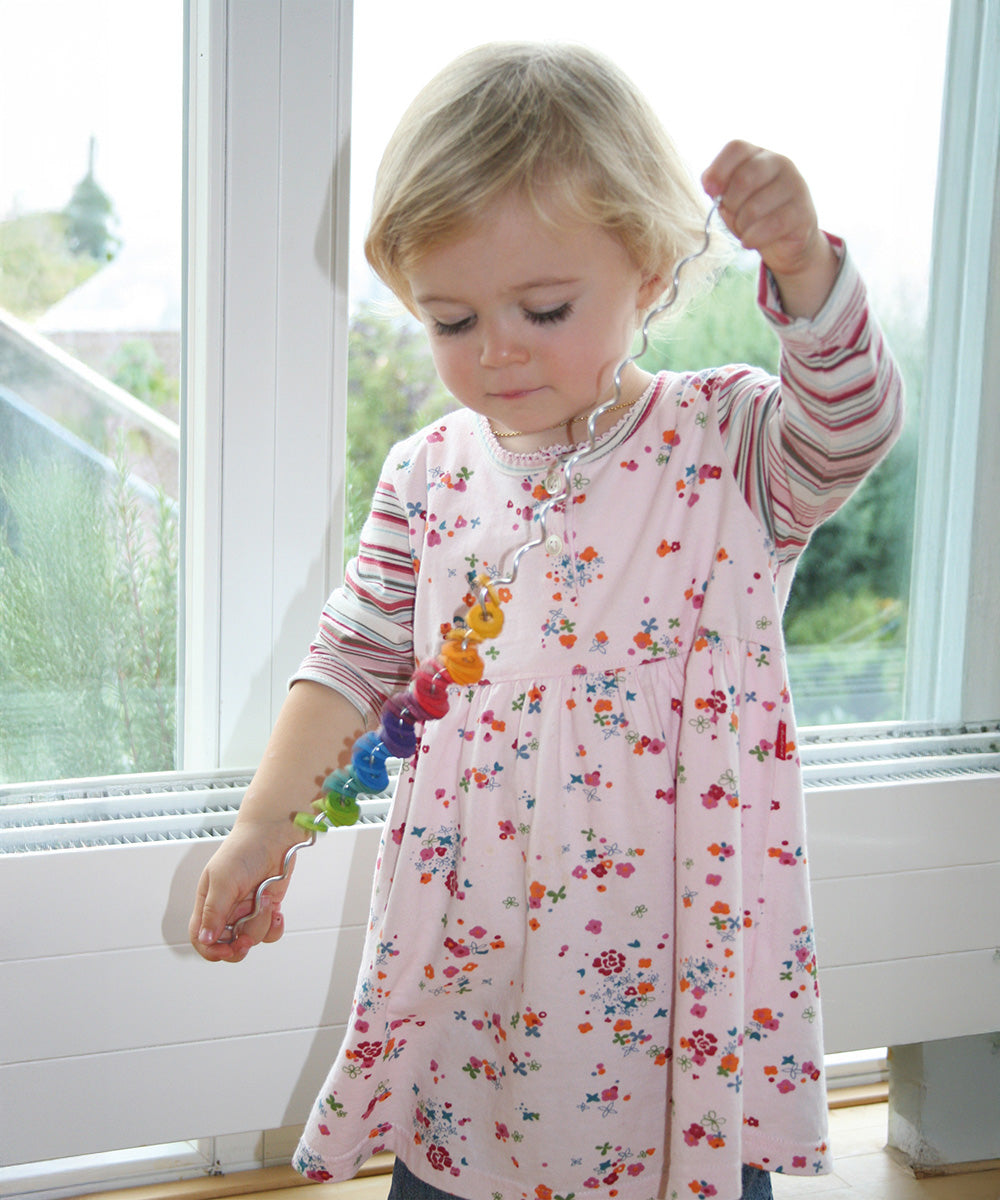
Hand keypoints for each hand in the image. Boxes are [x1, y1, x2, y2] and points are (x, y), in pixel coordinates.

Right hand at [188, 820, 301, 962]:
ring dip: (260, 923)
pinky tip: (276, 911)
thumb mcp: (223, 879)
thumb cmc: (244, 849)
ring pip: (251, 938)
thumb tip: (204, 938)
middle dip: (239, 945)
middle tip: (247, 938)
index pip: (201, 938)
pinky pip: (269, 932)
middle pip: (227, 944)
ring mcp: (247, 910)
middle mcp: (226, 910)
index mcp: (208, 903)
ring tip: (264, 899)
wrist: (275, 834)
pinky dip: (274, 926)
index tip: (226, 950)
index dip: (211, 950)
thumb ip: (214, 911)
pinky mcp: (266, 908)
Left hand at [702, 140, 837, 317]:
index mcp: (760, 156)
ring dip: (742, 226)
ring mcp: (796, 188)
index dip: (718, 169)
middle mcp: (781, 165)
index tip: (709, 190)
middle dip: (730, 206)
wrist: (790, 245)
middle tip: (734, 219)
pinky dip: (754, 238)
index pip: (736, 148)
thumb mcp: (734, 202)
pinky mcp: (803, 216)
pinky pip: (768, 227)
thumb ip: (721, 192)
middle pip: (742, 179)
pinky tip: (755, 241)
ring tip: (748, 231)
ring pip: (753, 206)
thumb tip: (709, 186)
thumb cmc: (755, 218)